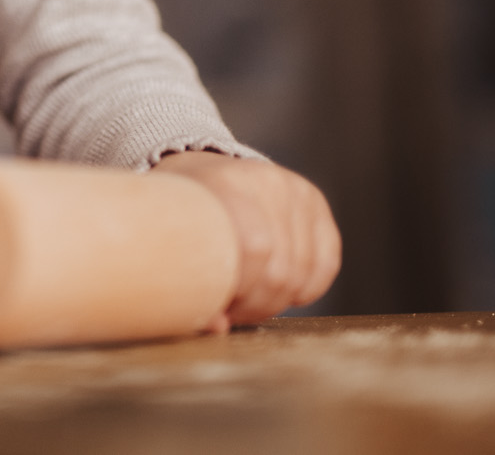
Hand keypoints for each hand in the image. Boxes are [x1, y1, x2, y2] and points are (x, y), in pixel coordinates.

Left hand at [153, 150, 339, 325]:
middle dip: (256, 304)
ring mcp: (294, 189)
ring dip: (277, 299)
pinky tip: (281, 289)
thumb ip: (187, 281)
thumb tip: (218, 327)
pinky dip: (306, 287)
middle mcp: (268, 182)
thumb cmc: (181, 210)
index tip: (218, 307)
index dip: (241, 292)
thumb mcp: (168, 236)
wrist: (200, 168)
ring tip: (249, 297)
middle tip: (232, 309)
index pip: (255, 251)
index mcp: (226, 185)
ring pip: (303, 272)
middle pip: (280, 270)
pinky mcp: (314, 201)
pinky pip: (325, 263)